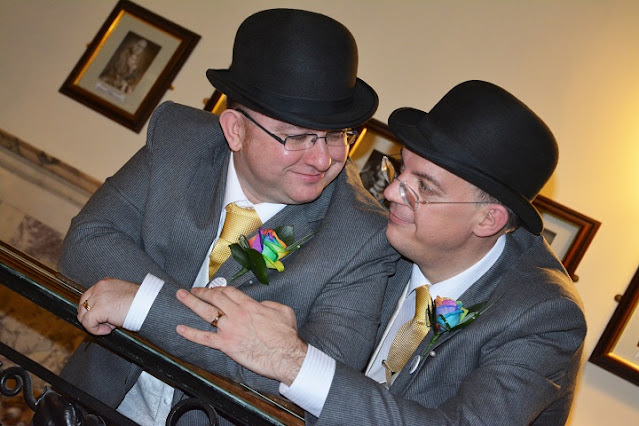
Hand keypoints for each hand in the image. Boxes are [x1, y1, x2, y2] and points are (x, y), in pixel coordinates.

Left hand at [77, 278, 137, 334]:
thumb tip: (103, 315)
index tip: (100, 318)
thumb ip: (109, 301)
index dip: (91, 309)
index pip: (88, 296)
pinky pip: (88, 324)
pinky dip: (96, 330)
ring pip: (83, 315)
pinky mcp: (98, 309)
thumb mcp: (122, 297)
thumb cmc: (141, 302)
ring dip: (94, 324)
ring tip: (109, 326)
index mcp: (105, 283)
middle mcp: (99, 288)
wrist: (148, 304)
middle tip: (104, 324)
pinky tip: (108, 330)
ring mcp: (97, 298)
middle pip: (82, 305)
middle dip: (90, 317)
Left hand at [176, 286, 306, 385]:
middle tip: (193, 290)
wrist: (284, 355)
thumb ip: (270, 304)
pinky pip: (204, 338)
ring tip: (181, 296)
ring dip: (191, 302)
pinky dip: (190, 333)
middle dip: (202, 291)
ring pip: (206, 312)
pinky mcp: (226, 345)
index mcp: (250, 305)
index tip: (213, 289)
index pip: (229, 292)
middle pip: (215, 297)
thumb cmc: (286, 335)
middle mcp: (236, 314)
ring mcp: (229, 329)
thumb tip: (262, 305)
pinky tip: (180, 328)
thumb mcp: (284, 311)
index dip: (218, 288)